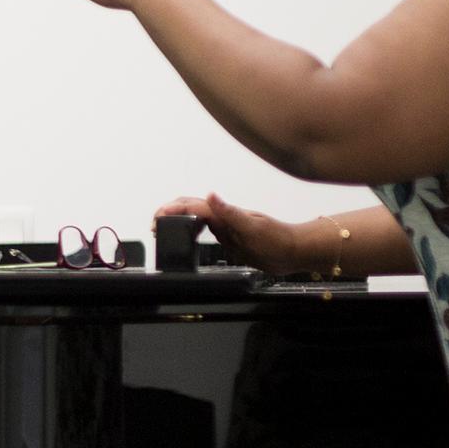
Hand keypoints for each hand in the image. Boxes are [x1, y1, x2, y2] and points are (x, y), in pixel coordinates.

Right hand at [158, 190, 308, 273]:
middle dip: (169, 211)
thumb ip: (230, 212)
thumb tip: (211, 195)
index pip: (192, 206)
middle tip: (154, 223)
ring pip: (195, 217)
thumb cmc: (278, 239)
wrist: (294, 251)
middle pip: (190, 207)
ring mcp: (225, 227)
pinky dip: (189, 228)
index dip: (172, 210)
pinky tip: (187, 235)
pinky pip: (204, 229)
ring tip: (162, 227)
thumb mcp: (252, 227)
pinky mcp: (229, 237)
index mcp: (225, 213)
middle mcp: (223, 217)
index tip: (157, 219)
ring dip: (176, 218)